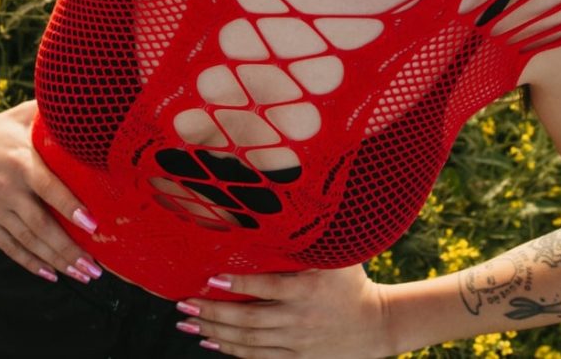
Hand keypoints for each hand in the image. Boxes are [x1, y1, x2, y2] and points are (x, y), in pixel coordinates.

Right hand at [0, 99, 101, 283]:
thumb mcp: (20, 117)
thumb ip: (49, 115)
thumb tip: (79, 105)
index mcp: (22, 163)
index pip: (50, 189)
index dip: (71, 208)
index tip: (94, 226)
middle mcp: (8, 190)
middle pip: (42, 226)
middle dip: (70, 250)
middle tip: (95, 268)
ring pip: (29, 242)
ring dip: (57, 261)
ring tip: (82, 275)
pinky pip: (9, 247)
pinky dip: (30, 263)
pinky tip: (51, 274)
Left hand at [175, 265, 395, 357]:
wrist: (376, 326)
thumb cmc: (352, 283)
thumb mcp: (337, 259)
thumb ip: (310, 244)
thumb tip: (282, 215)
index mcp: (308, 291)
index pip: (267, 287)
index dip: (237, 283)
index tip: (209, 278)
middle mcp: (299, 319)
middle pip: (249, 319)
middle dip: (213, 312)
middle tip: (184, 304)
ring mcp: (297, 342)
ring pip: (248, 341)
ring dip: (214, 332)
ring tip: (188, 322)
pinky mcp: (296, 358)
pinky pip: (258, 356)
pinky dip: (231, 350)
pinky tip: (210, 341)